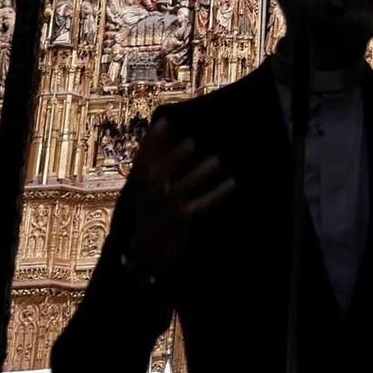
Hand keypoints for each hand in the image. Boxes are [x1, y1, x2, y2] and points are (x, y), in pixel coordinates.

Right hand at [126, 119, 235, 276]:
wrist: (149, 250)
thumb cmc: (152, 206)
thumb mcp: (147, 183)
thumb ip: (155, 154)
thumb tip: (165, 122)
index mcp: (141, 183)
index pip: (141, 160)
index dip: (151, 141)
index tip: (165, 122)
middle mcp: (150, 196)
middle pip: (157, 176)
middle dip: (173, 158)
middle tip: (192, 143)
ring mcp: (165, 210)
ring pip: (180, 190)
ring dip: (199, 175)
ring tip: (216, 161)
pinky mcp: (182, 221)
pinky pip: (201, 206)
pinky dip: (217, 194)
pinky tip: (231, 183)